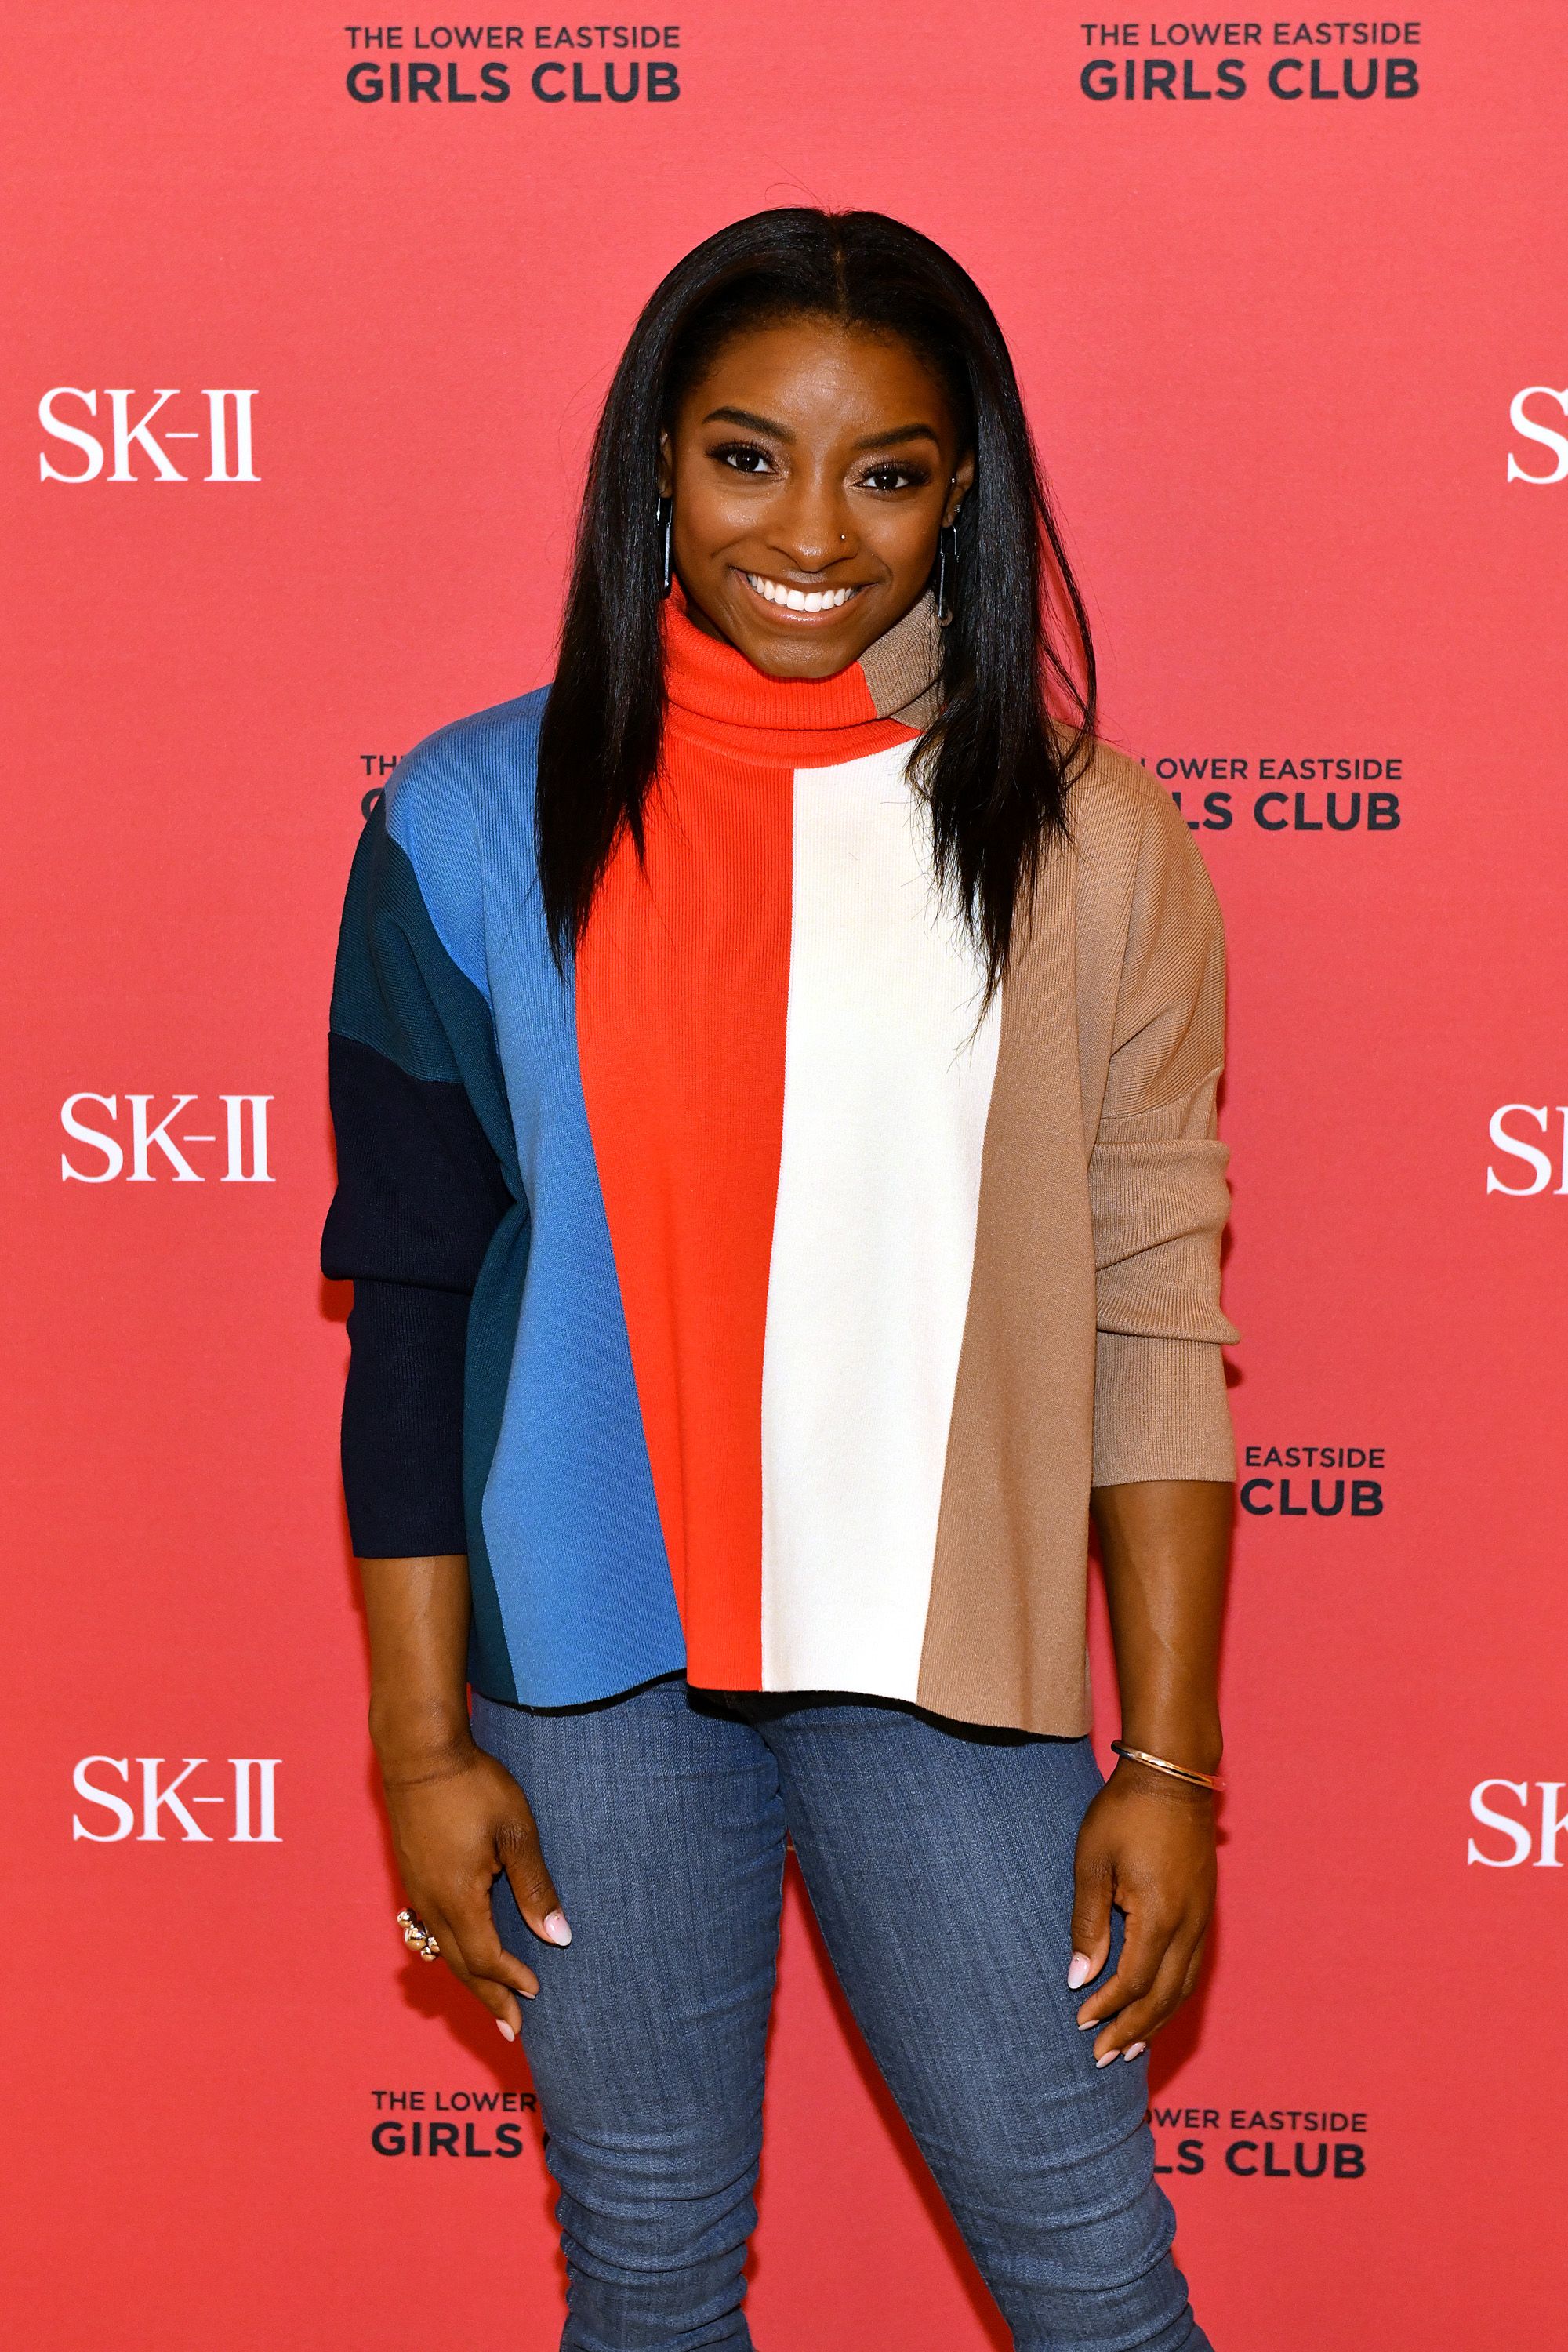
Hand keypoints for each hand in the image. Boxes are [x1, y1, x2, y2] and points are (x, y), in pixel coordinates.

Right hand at [380, 1736, 569, 2041]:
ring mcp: (417, 1889)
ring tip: (490, 1999)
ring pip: (441, 1949)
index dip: (511, 1979)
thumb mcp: (517, 1833)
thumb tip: (559, 1938)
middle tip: (512, 2029)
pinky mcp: (412, 1873)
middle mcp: (431, 1902)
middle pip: (459, 1965)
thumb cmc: (474, 1786)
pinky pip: (431, 1927)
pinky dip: (452, 1950)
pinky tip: (463, 1950)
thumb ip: (535, 1887)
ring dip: (468, 1978)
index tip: (537, 1993)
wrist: (420, 1752)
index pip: (485, 1957)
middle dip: (487, 1997)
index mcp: (458, 1898)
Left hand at [1067, 1758, 1215, 2065]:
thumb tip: (1078, 1978)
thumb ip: (1088, 1923)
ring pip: (1184, 1987)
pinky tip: (1157, 2004)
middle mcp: (1189, 1925)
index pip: (1133, 1982)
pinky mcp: (1206, 1909)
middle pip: (1163, 1996)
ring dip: (1157, 2020)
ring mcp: (1203, 1918)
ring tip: (1131, 2047)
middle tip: (1104, 2059)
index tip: (1080, 2023)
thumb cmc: (1124, 1813)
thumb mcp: (1092, 1863)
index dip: (1107, 2008)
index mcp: (1159, 1915)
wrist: (1172, 1774)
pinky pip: (1193, 1967)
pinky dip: (1174, 1995)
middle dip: (1133, 2030)